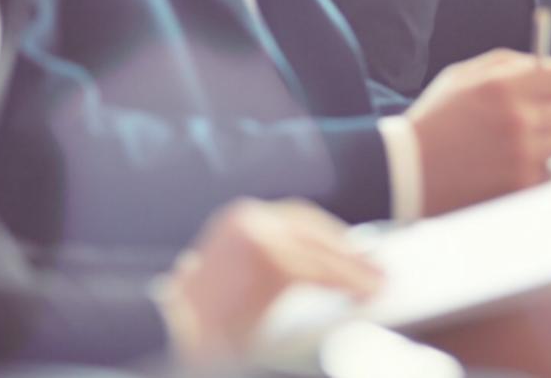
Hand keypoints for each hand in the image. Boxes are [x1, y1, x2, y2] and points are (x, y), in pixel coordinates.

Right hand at [160, 199, 381, 366]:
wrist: (172, 332)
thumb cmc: (204, 321)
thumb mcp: (242, 281)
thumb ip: (276, 266)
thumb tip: (325, 272)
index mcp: (239, 219)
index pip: (298, 218)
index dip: (332, 236)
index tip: (358, 249)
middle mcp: (248, 218)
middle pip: (313, 229)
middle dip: (349, 250)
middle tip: (378, 268)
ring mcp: (259, 235)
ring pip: (320, 251)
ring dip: (354, 269)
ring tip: (378, 285)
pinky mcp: (269, 260)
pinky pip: (319, 271)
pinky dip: (346, 282)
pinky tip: (363, 293)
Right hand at [406, 49, 550, 214]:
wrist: (409, 168)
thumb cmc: (435, 119)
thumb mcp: (459, 77)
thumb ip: (503, 64)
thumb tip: (542, 64)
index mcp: (501, 87)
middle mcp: (517, 118)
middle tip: (530, 118)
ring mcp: (522, 153)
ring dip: (547, 141)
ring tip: (518, 143)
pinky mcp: (522, 182)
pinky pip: (548, 168)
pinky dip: (533, 167)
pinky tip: (505, 164)